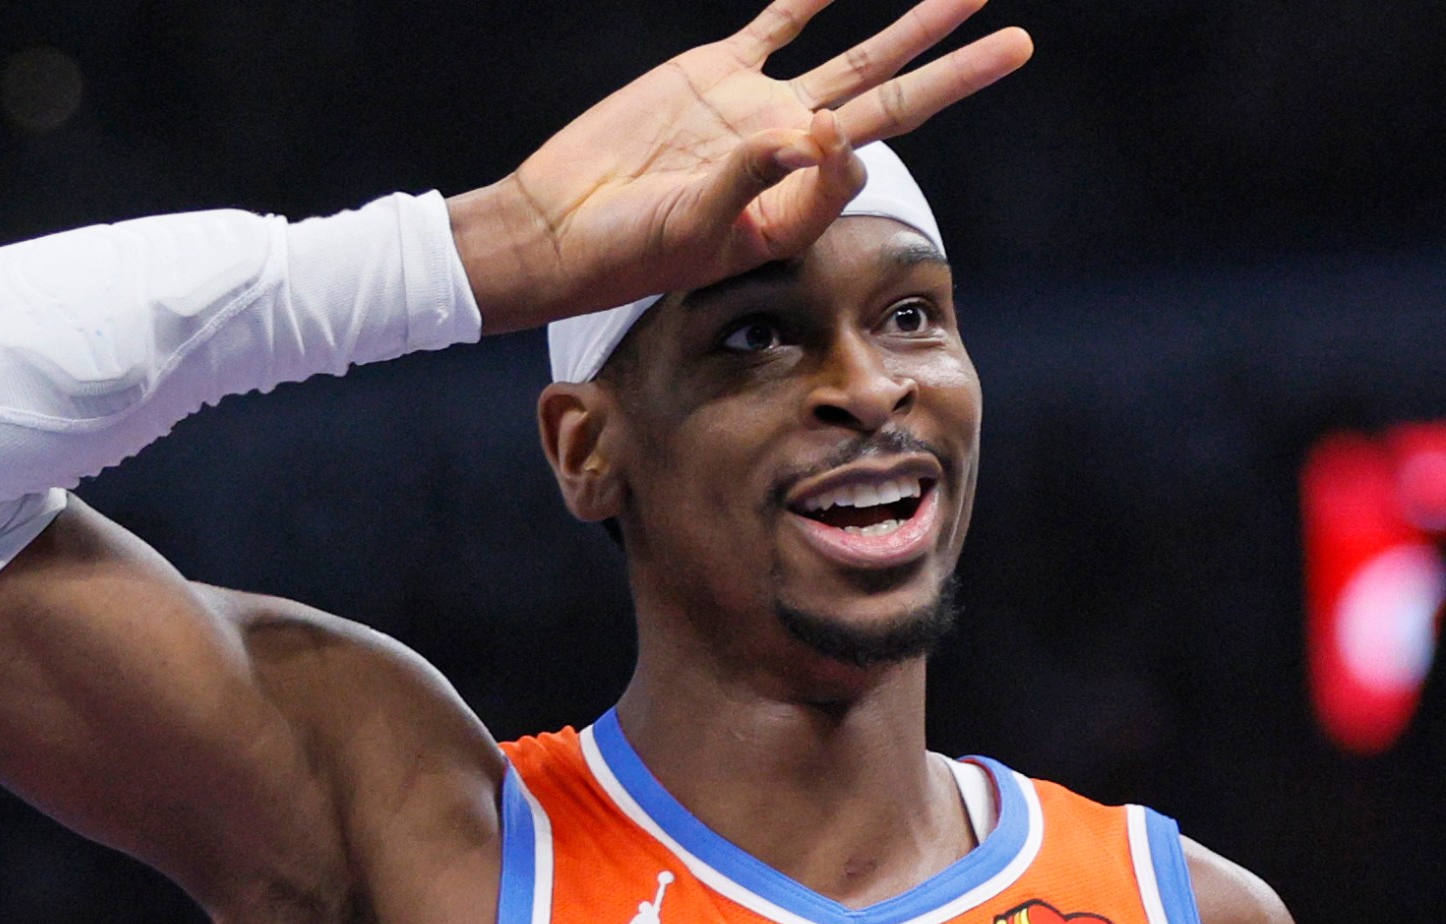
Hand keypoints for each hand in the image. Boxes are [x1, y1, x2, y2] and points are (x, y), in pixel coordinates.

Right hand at [451, 0, 1031, 334]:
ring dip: (912, 25)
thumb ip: (758, 180)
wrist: (554, 226)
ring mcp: (757, 109)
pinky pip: (779, 23)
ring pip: (854, 57)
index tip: (813, 137)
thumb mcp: (697, 231)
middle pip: (892, 101)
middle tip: (1018, 44)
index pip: (855, 162)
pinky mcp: (714, 75)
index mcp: (795, 206)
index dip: (849, 145)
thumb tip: (819, 131)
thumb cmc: (625, 252)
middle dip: (955, 70)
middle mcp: (791, 154)